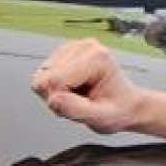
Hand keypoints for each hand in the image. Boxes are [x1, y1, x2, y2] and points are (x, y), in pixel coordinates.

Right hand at [31, 37, 156, 134]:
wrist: (124, 104)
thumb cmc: (117, 111)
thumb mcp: (101, 119)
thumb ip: (76, 110)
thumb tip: (53, 99)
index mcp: (97, 58)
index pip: (55, 81)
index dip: (61, 101)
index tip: (83, 106)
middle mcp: (85, 46)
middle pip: (45, 78)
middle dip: (58, 96)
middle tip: (81, 102)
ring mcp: (73, 47)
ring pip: (41, 76)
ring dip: (56, 92)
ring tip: (78, 96)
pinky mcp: (64, 52)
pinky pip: (43, 75)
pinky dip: (55, 87)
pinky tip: (73, 89)